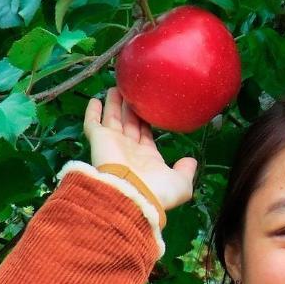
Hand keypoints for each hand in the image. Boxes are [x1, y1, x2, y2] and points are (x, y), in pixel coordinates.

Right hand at [83, 87, 197, 211]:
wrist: (133, 196)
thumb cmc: (158, 191)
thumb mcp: (181, 183)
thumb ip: (186, 170)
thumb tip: (191, 161)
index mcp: (147, 158)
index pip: (146, 135)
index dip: (146, 122)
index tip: (149, 107)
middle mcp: (129, 150)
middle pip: (129, 124)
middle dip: (130, 109)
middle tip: (132, 91)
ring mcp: (113, 144)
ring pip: (113, 119)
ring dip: (114, 104)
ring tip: (117, 87)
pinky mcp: (99, 140)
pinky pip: (93, 123)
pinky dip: (92, 112)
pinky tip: (94, 99)